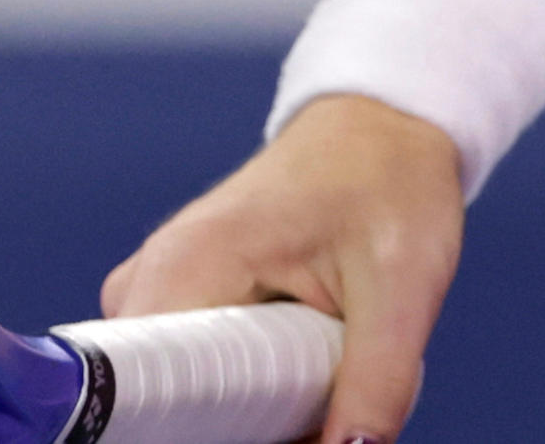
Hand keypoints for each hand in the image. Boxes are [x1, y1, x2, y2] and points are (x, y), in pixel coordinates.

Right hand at [100, 95, 463, 442]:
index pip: (141, 399)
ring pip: (194, 406)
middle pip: (170, 414)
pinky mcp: (185, 307)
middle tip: (330, 383)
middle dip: (254, 426)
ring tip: (331, 355)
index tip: (273, 424)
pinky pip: (205, 383)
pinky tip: (312, 358)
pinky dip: (261, 394)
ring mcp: (163, 295)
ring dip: (264, 413)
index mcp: (185, 268)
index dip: (201, 435)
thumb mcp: (402, 286)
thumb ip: (375, 386)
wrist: (385, 130)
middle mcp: (152, 283)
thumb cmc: (389, 183)